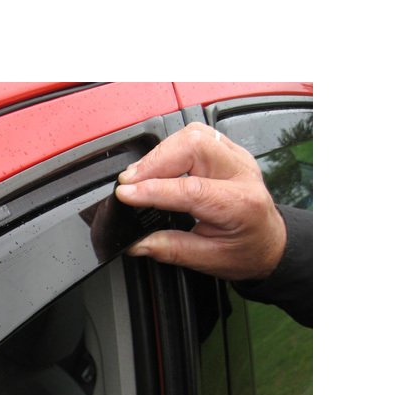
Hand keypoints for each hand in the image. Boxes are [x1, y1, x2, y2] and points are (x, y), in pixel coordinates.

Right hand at [115, 122, 285, 280]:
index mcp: (241, 205)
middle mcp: (241, 173)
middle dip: (154, 161)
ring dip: (160, 152)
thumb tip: (136, 243)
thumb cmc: (246, 250)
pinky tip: (157, 165)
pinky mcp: (225, 150)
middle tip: (130, 182)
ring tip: (139, 175)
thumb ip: (170, 249)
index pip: (191, 189)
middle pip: (194, 146)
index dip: (152, 189)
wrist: (269, 242)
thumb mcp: (208, 260)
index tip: (126, 194)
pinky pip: (195, 136)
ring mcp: (235, 157)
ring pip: (192, 135)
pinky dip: (170, 147)